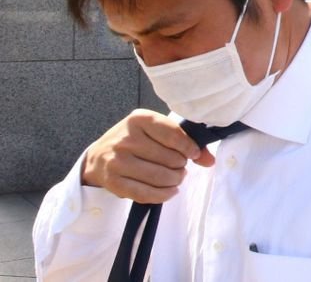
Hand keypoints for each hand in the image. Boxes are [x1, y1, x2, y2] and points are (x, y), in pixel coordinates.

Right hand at [81, 109, 214, 202]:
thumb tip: (209, 160)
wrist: (98, 156)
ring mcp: (117, 161)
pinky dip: (163, 195)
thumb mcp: (156, 132)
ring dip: (174, 180)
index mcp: (139, 119)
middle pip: (169, 158)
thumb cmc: (135, 140)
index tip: (193, 154)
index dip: (189, 148)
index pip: (174, 135)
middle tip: (180, 167)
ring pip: (159, 177)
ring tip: (176, 178)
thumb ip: (184, 142)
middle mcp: (126, 138)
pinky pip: (145, 193)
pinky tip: (170, 191)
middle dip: (181, 166)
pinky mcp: (113, 182)